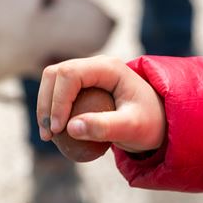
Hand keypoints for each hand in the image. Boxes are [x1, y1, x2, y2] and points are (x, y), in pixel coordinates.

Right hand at [37, 55, 165, 152]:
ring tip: (48, 136)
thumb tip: (70, 128)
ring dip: (44, 108)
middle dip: (46, 103)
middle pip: (55, 74)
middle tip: (48, 135)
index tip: (59, 130)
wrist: (158, 122)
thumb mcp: (132, 128)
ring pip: (51, 82)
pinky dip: (51, 112)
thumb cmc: (150, 124)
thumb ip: (105, 127)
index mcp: (108, 67)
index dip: (58, 100)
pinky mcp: (82, 88)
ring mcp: (87, 75)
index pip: (70, 74)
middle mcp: (95, 66)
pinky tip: (54, 135)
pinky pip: (57, 95)